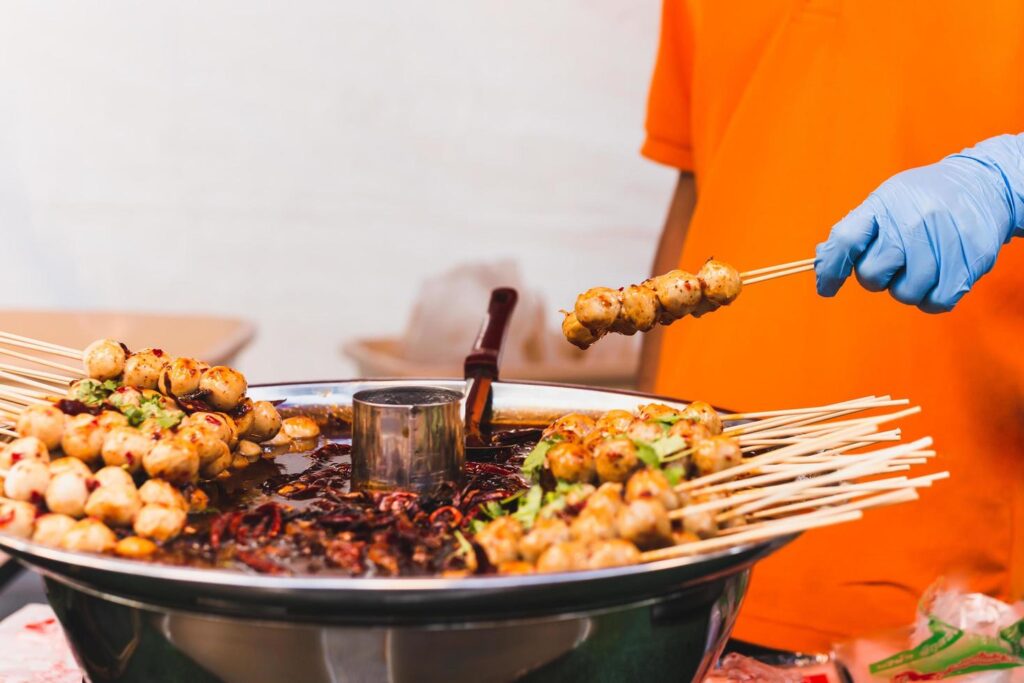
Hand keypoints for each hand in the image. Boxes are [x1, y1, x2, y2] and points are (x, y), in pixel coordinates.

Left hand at [815, 133, 1023, 311]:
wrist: (985, 184)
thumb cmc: (924, 198)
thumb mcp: (887, 199)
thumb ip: (855, 230)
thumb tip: (822, 264)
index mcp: (884, 204)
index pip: (845, 240)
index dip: (830, 270)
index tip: (826, 288)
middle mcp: (912, 221)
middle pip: (872, 275)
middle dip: (876, 277)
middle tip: (894, 261)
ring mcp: (942, 242)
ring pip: (904, 293)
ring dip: (906, 287)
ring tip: (920, 264)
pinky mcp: (969, 263)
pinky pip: (935, 302)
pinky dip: (932, 297)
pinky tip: (937, 277)